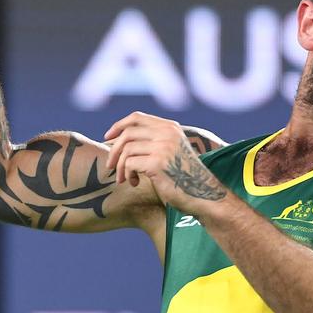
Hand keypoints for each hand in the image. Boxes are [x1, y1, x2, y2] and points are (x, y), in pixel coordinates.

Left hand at [104, 112, 229, 213]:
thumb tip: (117, 139)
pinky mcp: (158, 163)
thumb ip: (153, 141)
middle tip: (110, 166)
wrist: (204, 195)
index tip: (108, 138)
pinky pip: (129, 164)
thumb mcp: (170, 152)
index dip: (118, 126)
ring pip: (126, 150)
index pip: (137, 117)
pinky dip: (127, 174)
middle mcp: (167, 133)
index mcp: (171, 127)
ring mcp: (163, 147)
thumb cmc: (184, 177)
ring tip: (125, 179)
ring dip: (121, 167)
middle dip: (114, 150)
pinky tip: (135, 183)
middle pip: (127, 133)